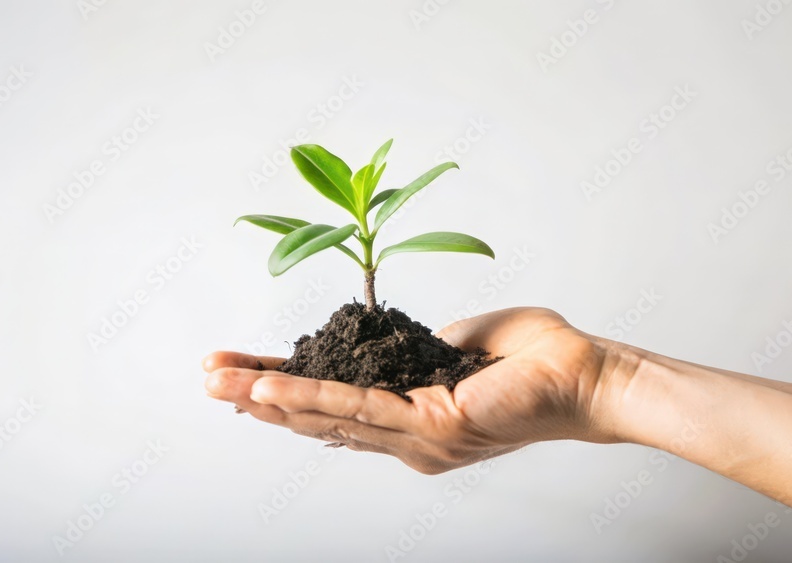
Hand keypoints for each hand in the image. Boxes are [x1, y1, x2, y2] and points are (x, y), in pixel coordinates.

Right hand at [204, 307, 626, 473]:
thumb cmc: (531, 359)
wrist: (585, 373)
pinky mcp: (431, 426)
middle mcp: (407, 438)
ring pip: (327, 415)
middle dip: (258, 398)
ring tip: (218, 384)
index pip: (335, 406)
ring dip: (268, 398)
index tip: (243, 373)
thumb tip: (381, 341)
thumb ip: (411, 352)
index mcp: (410, 419)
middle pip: (318, 418)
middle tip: (206, 380)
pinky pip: (360, 407)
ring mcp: (417, 438)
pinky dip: (310, 396)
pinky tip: (269, 390)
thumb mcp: (451, 347)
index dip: (285, 389)